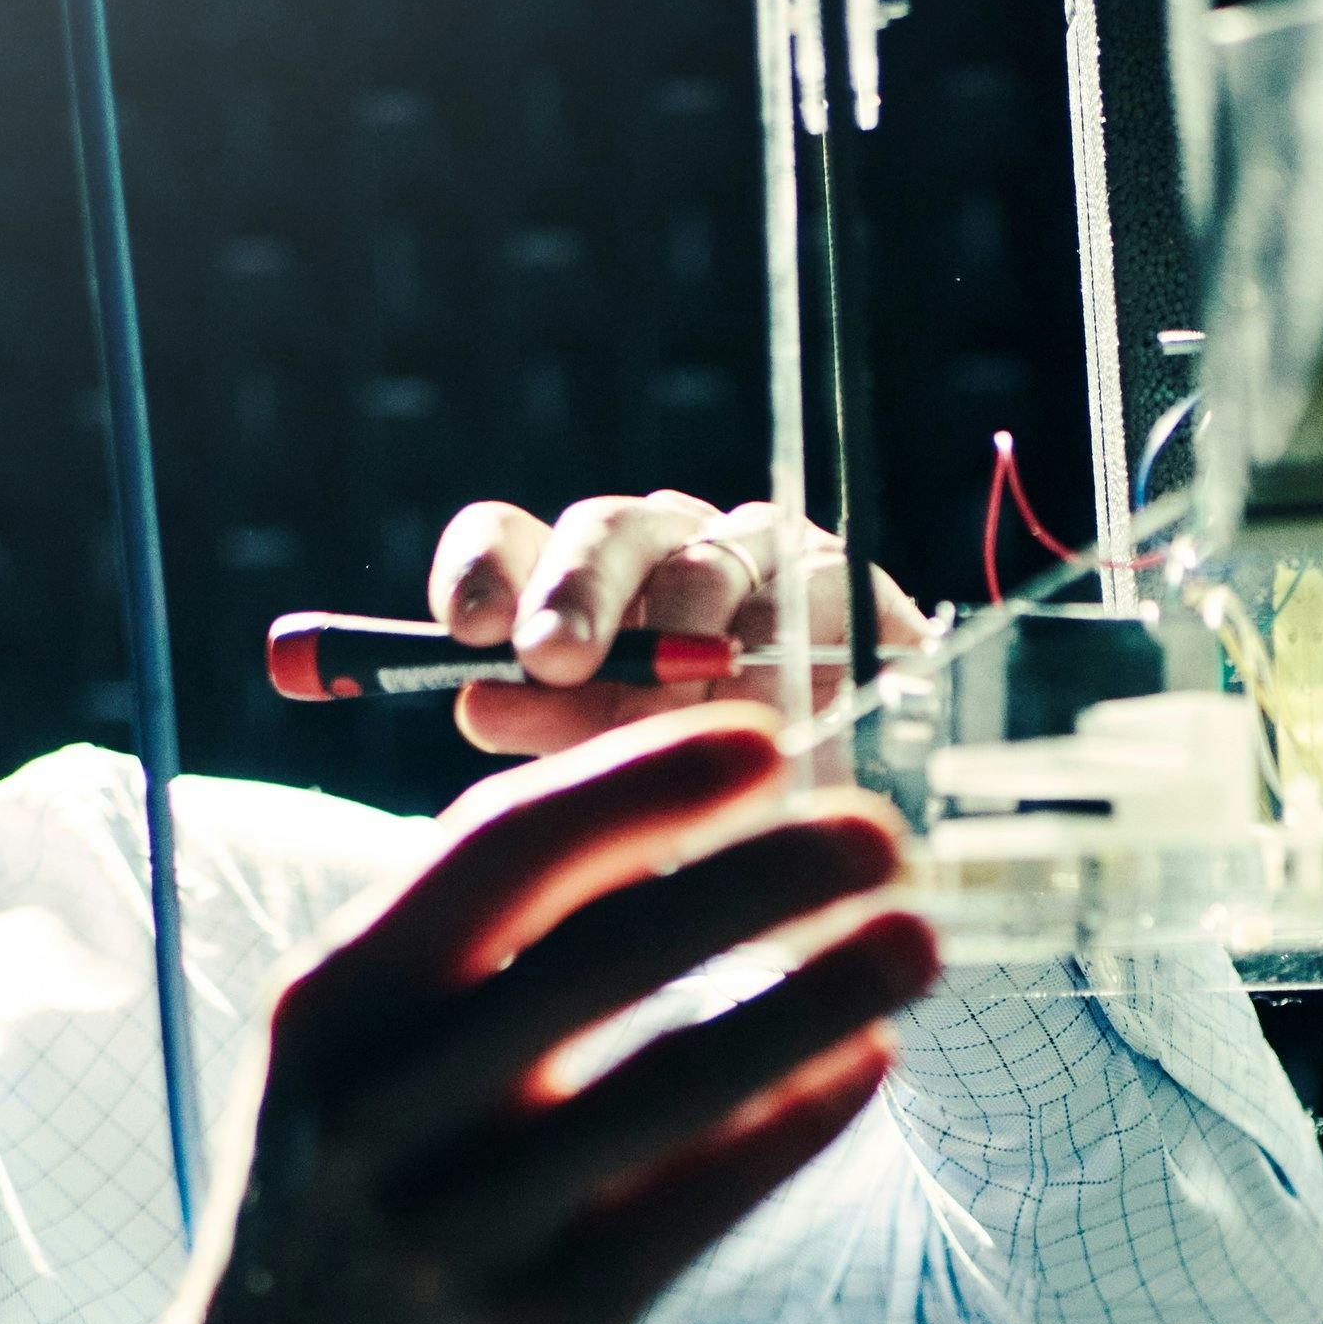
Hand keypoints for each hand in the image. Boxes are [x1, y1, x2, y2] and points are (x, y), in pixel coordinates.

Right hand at [168, 709, 938, 1323]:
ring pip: (685, 1075)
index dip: (649, 780)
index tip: (768, 741)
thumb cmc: (351, 1189)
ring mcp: (465, 1223)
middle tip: (882, 833)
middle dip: (771, 869)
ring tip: (916, 941)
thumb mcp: (350, 1052)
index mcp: (338, 1001)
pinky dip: (801, 1117)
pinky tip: (865, 1064)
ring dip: (825, 991)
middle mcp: (388, 1104)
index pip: (506, 846)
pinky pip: (707, 1196)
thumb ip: (468, 940)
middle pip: (615, 945)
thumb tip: (664, 806)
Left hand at [431, 490, 930, 756]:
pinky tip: (768, 711)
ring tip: (666, 724)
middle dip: (573, 593)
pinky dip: (778, 655)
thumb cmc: (710, 777)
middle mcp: (658, 548)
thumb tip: (478, 701)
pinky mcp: (836, 577)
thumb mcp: (619, 763)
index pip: (510, 540)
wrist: (853, 793)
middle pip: (604, 530)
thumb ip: (557, 727)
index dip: (485, 570)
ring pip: (700, 563)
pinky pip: (801, 594)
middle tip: (553, 659)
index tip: (469, 629)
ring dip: (677, 642)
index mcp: (579, 585)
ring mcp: (750, 552)